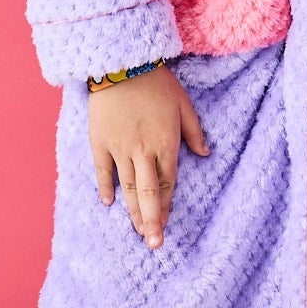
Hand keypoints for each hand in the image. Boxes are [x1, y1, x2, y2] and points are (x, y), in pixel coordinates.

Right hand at [87, 66, 208, 247]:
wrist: (122, 63)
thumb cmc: (157, 83)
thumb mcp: (184, 105)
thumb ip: (194, 132)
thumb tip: (206, 153)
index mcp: (166, 143)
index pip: (167, 182)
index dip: (166, 206)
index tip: (165, 227)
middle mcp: (143, 151)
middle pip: (147, 192)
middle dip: (151, 220)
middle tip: (154, 243)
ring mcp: (119, 148)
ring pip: (127, 186)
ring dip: (132, 210)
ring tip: (137, 231)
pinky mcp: (100, 142)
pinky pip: (102, 170)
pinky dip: (105, 187)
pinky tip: (109, 203)